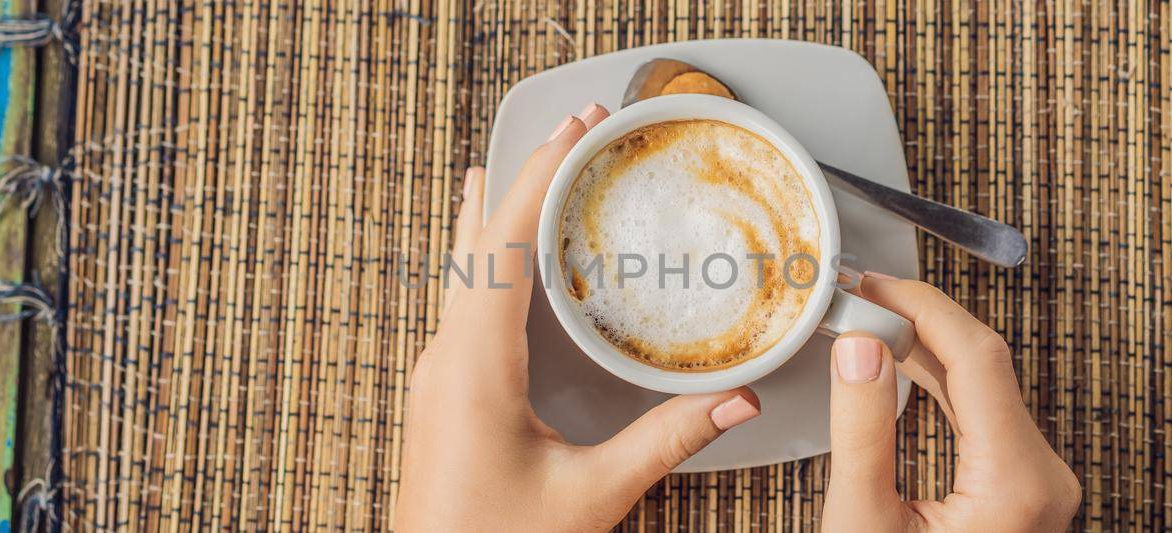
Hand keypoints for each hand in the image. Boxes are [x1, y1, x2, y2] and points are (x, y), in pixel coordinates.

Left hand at [397, 103, 762, 531]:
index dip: (541, 176)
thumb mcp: (592, 496)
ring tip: (515, 170)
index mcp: (474, 367)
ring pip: (462, 273)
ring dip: (494, 217)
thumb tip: (734, 400)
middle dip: (522, 179)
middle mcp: (446, 360)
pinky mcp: (442, 396)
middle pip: (477, 244)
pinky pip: (463, 306)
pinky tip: (498, 268)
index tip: (577, 130)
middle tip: (568, 130)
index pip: (505, 244)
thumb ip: (665, 442)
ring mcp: (437, 377)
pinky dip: (488, 263)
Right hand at [823, 273, 1080, 531]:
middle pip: (985, 364)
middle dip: (919, 320)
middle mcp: (1043, 478)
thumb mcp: (864, 523)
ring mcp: (1037, 483)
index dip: (921, 307)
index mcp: (1016, 484)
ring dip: (927, 347)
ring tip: (872, 321)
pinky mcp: (1022, 488)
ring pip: (985, 384)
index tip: (872, 285)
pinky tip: (905, 361)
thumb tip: (859, 349)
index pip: (976, 356)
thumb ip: (862, 433)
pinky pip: (984, 413)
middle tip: (860, 298)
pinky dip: (942, 382)